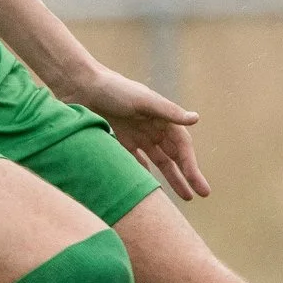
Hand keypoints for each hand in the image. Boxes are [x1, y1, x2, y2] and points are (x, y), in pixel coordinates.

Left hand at [65, 66, 210, 199]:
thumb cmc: (114, 89)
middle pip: (174, 156)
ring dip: (171, 178)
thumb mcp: (143, 100)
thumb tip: (196, 118)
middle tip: (201, 195)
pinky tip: (149, 190)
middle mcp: (153, 127)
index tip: (199, 186)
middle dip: (187, 175)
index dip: (191, 166)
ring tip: (184, 197)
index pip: (182, 147)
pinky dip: (143, 174)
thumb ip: (168, 111)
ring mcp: (137, 135)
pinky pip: (135, 161)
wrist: (81, 86)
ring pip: (158, 162)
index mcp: (162, 118)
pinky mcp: (120, 140)